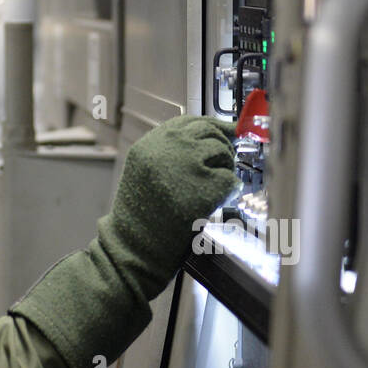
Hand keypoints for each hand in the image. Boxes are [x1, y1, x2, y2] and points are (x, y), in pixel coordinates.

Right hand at [105, 115, 237, 293]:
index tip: (224, 131)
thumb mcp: (145, 172)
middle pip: (210, 132)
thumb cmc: (140, 216)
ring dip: (225, 170)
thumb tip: (207, 140)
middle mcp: (170, 148)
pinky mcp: (208, 186)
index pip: (189, 121)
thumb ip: (170, 152)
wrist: (135, 246)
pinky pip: (231, 181)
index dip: (211, 126)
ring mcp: (190, 165)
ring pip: (223, 153)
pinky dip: (230, 192)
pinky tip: (217, 202)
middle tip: (223, 164)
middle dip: (221, 148)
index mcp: (151, 143)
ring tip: (213, 189)